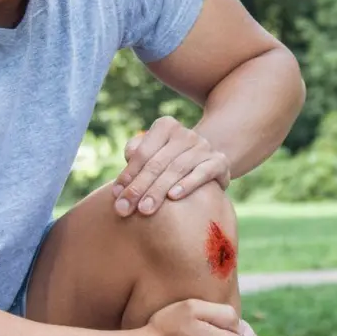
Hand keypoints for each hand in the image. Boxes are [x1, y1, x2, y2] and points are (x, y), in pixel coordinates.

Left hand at [112, 116, 230, 217]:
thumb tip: (124, 175)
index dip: (128, 175)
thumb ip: (135, 160)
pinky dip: (187, 184)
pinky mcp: (219, 162)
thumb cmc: (169, 163)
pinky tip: (173, 197)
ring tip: (145, 209)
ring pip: (177, 168)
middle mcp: (186, 133)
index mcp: (165, 126)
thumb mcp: (151, 156)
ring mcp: (204, 146)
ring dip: (159, 190)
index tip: (116, 196)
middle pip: (157, 162)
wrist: (206, 165)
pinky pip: (203, 173)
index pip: (142, 152)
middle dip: (139, 187)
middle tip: (125, 209)